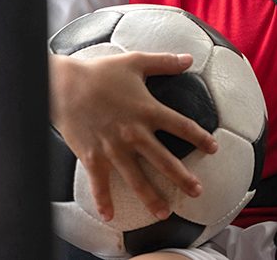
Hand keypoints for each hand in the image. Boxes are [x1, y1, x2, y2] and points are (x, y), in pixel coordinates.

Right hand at [48, 51, 218, 221]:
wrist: (63, 85)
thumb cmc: (99, 72)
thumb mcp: (135, 62)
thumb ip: (164, 62)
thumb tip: (189, 58)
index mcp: (148, 111)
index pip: (182, 126)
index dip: (200, 138)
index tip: (213, 149)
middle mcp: (134, 134)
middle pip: (165, 160)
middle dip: (183, 178)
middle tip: (197, 191)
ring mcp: (113, 148)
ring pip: (137, 179)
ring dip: (152, 198)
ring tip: (165, 213)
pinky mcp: (92, 157)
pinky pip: (100, 184)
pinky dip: (104, 201)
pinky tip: (110, 217)